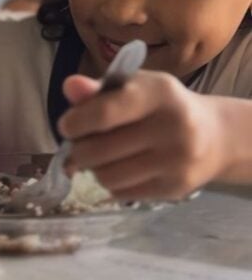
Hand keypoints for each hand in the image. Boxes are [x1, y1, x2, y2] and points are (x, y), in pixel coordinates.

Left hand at [59, 71, 227, 200]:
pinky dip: (111, 183)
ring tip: (99, 157)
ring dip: (93, 169)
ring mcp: (177, 161)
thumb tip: (69, 86)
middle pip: (99, 151)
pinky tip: (120, 168)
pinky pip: (121, 193)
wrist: (212, 136)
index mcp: (159, 93)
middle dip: (78, 149)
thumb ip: (97, 90)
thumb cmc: (159, 106)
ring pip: (107, 177)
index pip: (105, 113)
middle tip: (79, 144)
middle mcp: (174, 127)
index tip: (66, 127)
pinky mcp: (175, 189)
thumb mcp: (132, 86)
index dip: (76, 123)